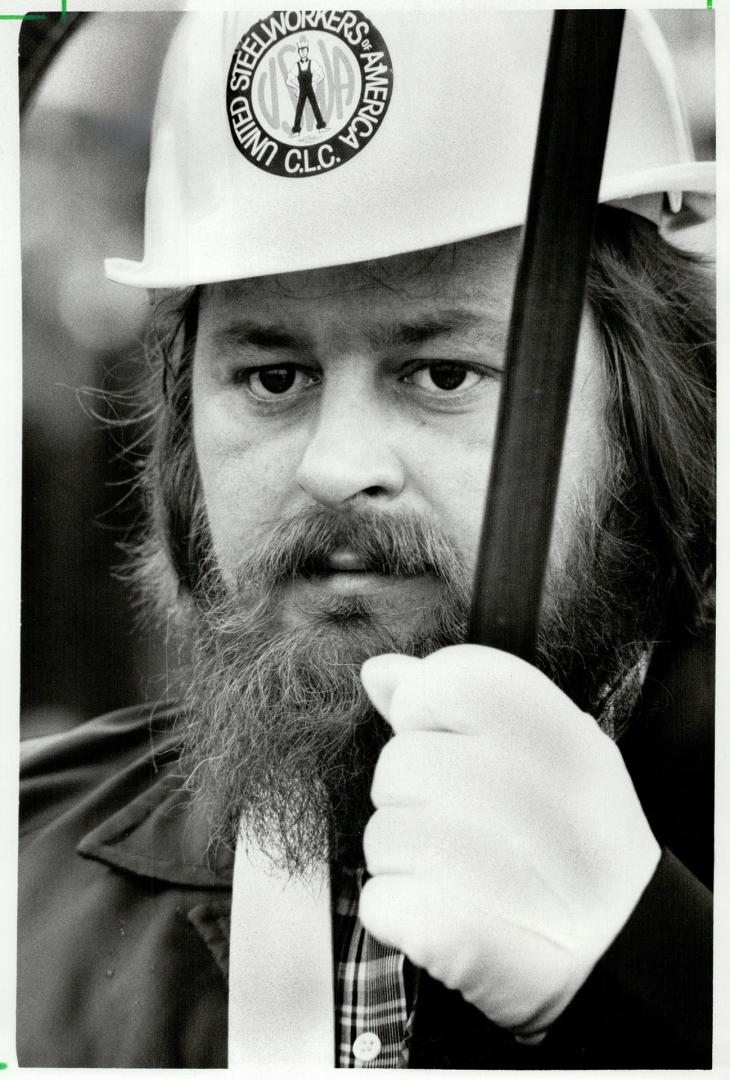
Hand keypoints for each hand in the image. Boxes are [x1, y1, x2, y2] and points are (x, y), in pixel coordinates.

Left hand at [359, 644, 659, 1036]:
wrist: (625, 946)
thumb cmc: (574, 832)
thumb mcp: (545, 744)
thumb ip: (456, 696)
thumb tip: (377, 672)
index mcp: (544, 725)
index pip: (436, 684)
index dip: (430, 719)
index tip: (464, 752)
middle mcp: (514, 780)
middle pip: (395, 767)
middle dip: (417, 801)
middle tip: (476, 831)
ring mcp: (479, 856)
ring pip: (381, 836)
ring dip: (410, 862)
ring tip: (471, 878)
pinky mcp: (446, 925)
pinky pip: (378, 900)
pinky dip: (404, 916)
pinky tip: (456, 917)